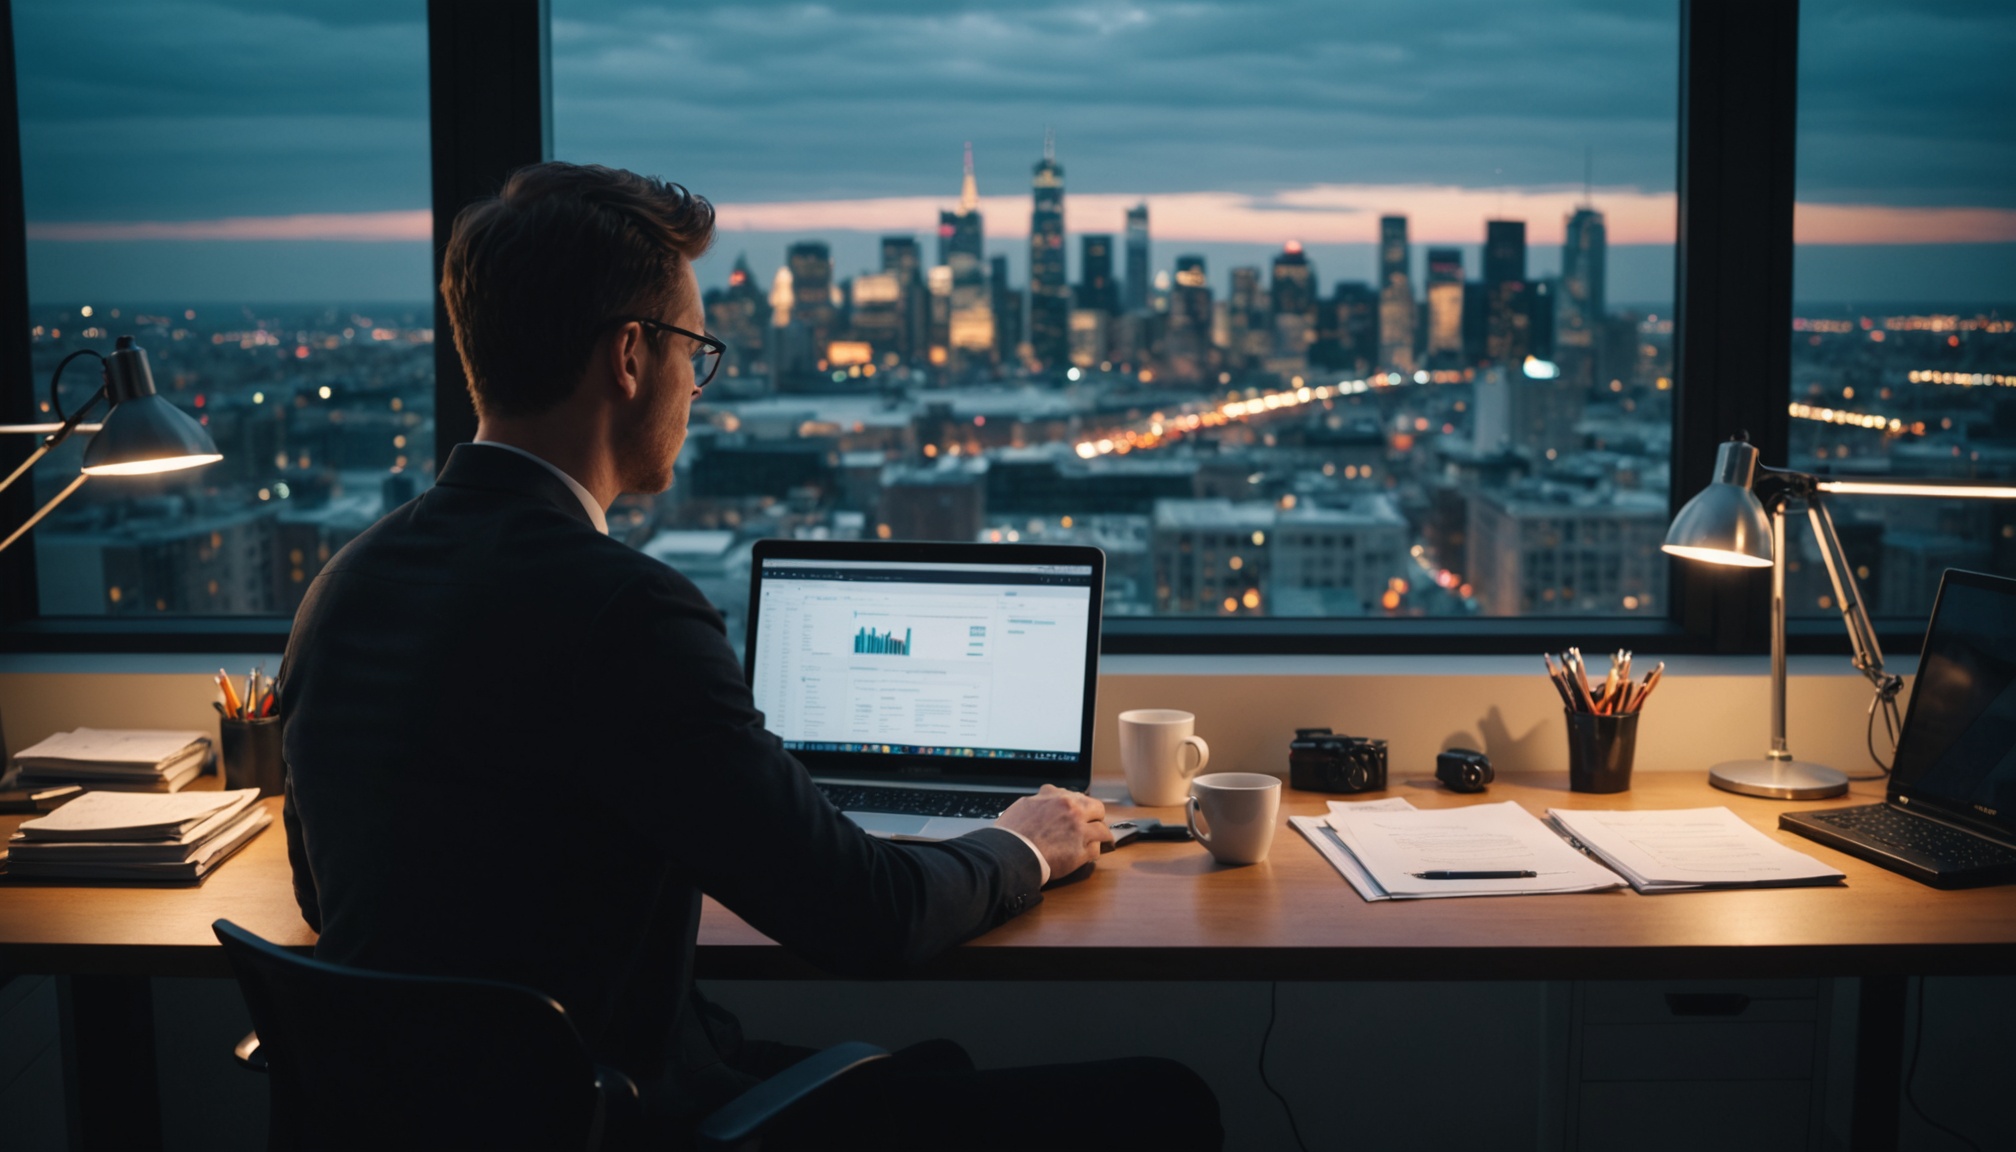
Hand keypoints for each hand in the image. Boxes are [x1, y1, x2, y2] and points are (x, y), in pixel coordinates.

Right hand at [995, 784, 1111, 881]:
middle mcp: (1072, 810)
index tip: (1079, 813)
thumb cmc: (1013, 832)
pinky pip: (1096, 850)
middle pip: (1098, 809)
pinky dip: (1092, 853)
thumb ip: (1042, 799)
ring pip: (1102, 831)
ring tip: (1095, 842)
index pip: (1078, 797)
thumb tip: (1046, 797)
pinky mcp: (1081, 851)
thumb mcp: (1025, 804)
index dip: (1079, 806)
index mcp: (1058, 796)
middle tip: (1092, 825)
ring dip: (1099, 837)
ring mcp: (1079, 831)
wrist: (1011, 853)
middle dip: (1096, 817)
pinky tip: (1087, 855)